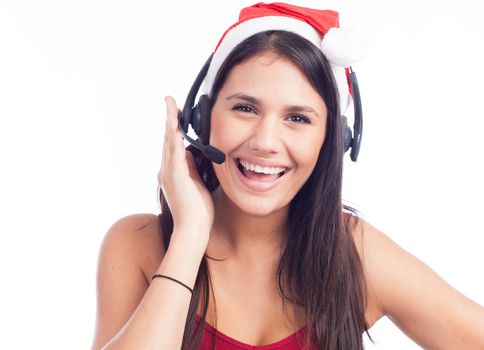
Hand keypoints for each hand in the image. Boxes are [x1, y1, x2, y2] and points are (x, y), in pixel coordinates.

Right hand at [158, 96, 214, 240]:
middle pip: (168, 139)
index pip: (172, 144)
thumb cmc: (197, 211)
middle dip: (170, 119)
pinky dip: (174, 136)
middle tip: (170, 101)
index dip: (173, 128)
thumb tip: (192, 153)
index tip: (175, 113)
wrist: (193, 230)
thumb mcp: (197, 184)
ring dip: (170, 122)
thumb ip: (193, 168)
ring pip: (169, 142)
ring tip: (170, 105)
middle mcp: (167, 171)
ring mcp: (169, 173)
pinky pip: (175, 152)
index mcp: (172, 172)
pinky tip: (175, 124)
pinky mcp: (175, 177)